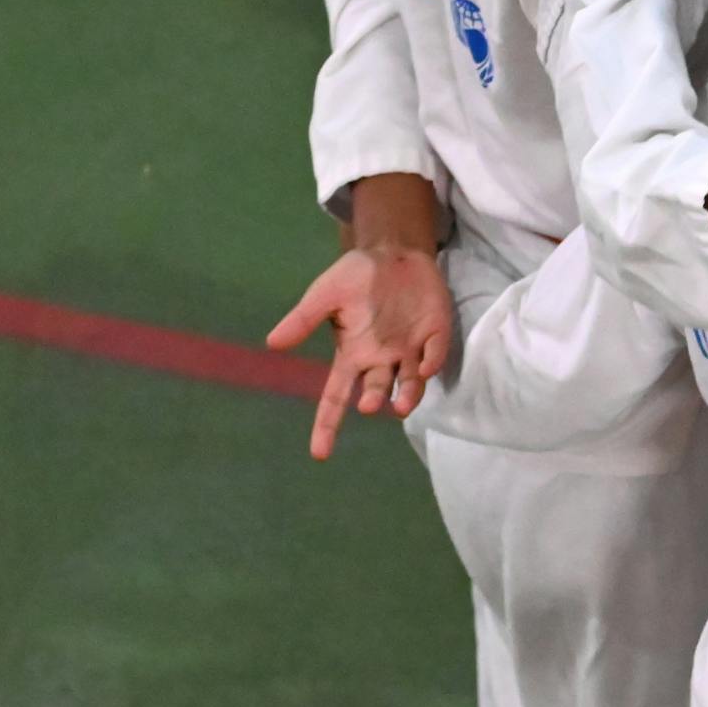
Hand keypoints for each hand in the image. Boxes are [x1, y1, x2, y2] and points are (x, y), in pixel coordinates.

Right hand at [266, 228, 455, 460]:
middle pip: (376, 389)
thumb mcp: (324, 296)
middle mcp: (381, 360)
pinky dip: (431, 361)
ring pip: (410, 382)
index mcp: (352, 356)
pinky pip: (434, 354)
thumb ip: (302, 320)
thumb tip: (272, 343)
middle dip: (372, 399)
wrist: (392, 253)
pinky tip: (426, 365)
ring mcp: (410, 349)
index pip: (335, 397)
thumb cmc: (355, 278)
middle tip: (368, 405)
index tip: (319, 454)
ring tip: (400, 404)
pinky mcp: (435, 334)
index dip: (327, 425)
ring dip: (407, 395)